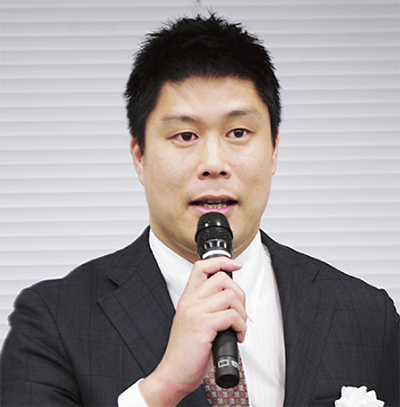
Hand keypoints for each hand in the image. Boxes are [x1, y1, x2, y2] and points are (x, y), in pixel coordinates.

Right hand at [139, 256, 245, 405]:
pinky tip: (236, 336)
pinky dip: (241, 326)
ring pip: (230, 296)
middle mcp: (190, 302)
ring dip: (242, 313)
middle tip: (239, 311)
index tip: (235, 264)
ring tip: (237, 327)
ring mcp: (196, 313)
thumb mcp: (192, 323)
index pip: (202, 268)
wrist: (173, 375)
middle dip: (239, 294)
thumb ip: (206, 308)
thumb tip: (231, 302)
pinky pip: (232, 315)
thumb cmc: (185, 354)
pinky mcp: (203, 326)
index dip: (221, 261)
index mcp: (187, 299)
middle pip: (222, 279)